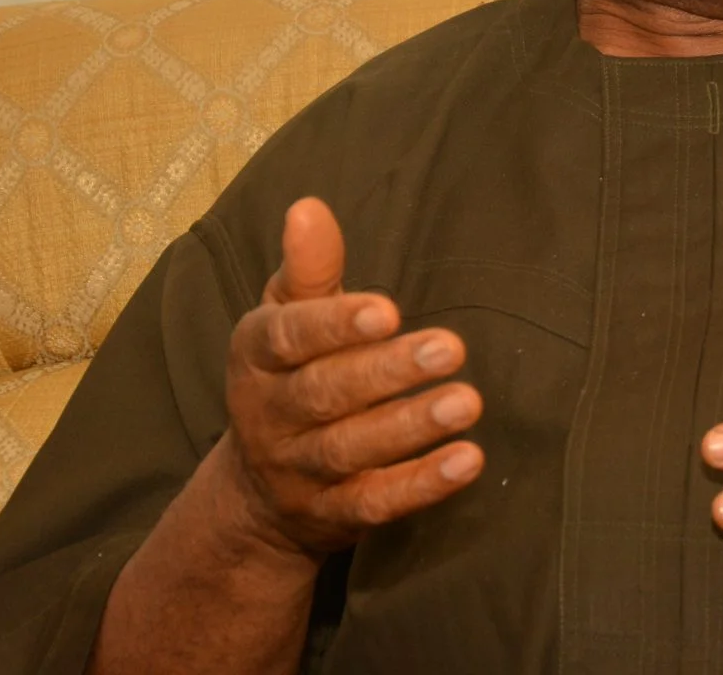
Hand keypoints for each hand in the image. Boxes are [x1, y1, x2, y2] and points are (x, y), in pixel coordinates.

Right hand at [214, 197, 484, 559]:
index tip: (387, 309)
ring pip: (350, 451)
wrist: (255, 494)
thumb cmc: (290, 375)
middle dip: (388, 372)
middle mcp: (269, 417)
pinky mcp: (334, 516)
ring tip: (467, 402)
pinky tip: (467, 461)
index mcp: (256, 357)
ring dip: (410, 427)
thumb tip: (310, 206)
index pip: (287, 337)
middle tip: (451, 348)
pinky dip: (420, 485)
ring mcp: (298, 472)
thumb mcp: (287, 317)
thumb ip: (308, 269)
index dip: (334, 325)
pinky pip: (375, 503)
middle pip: (325, 394)